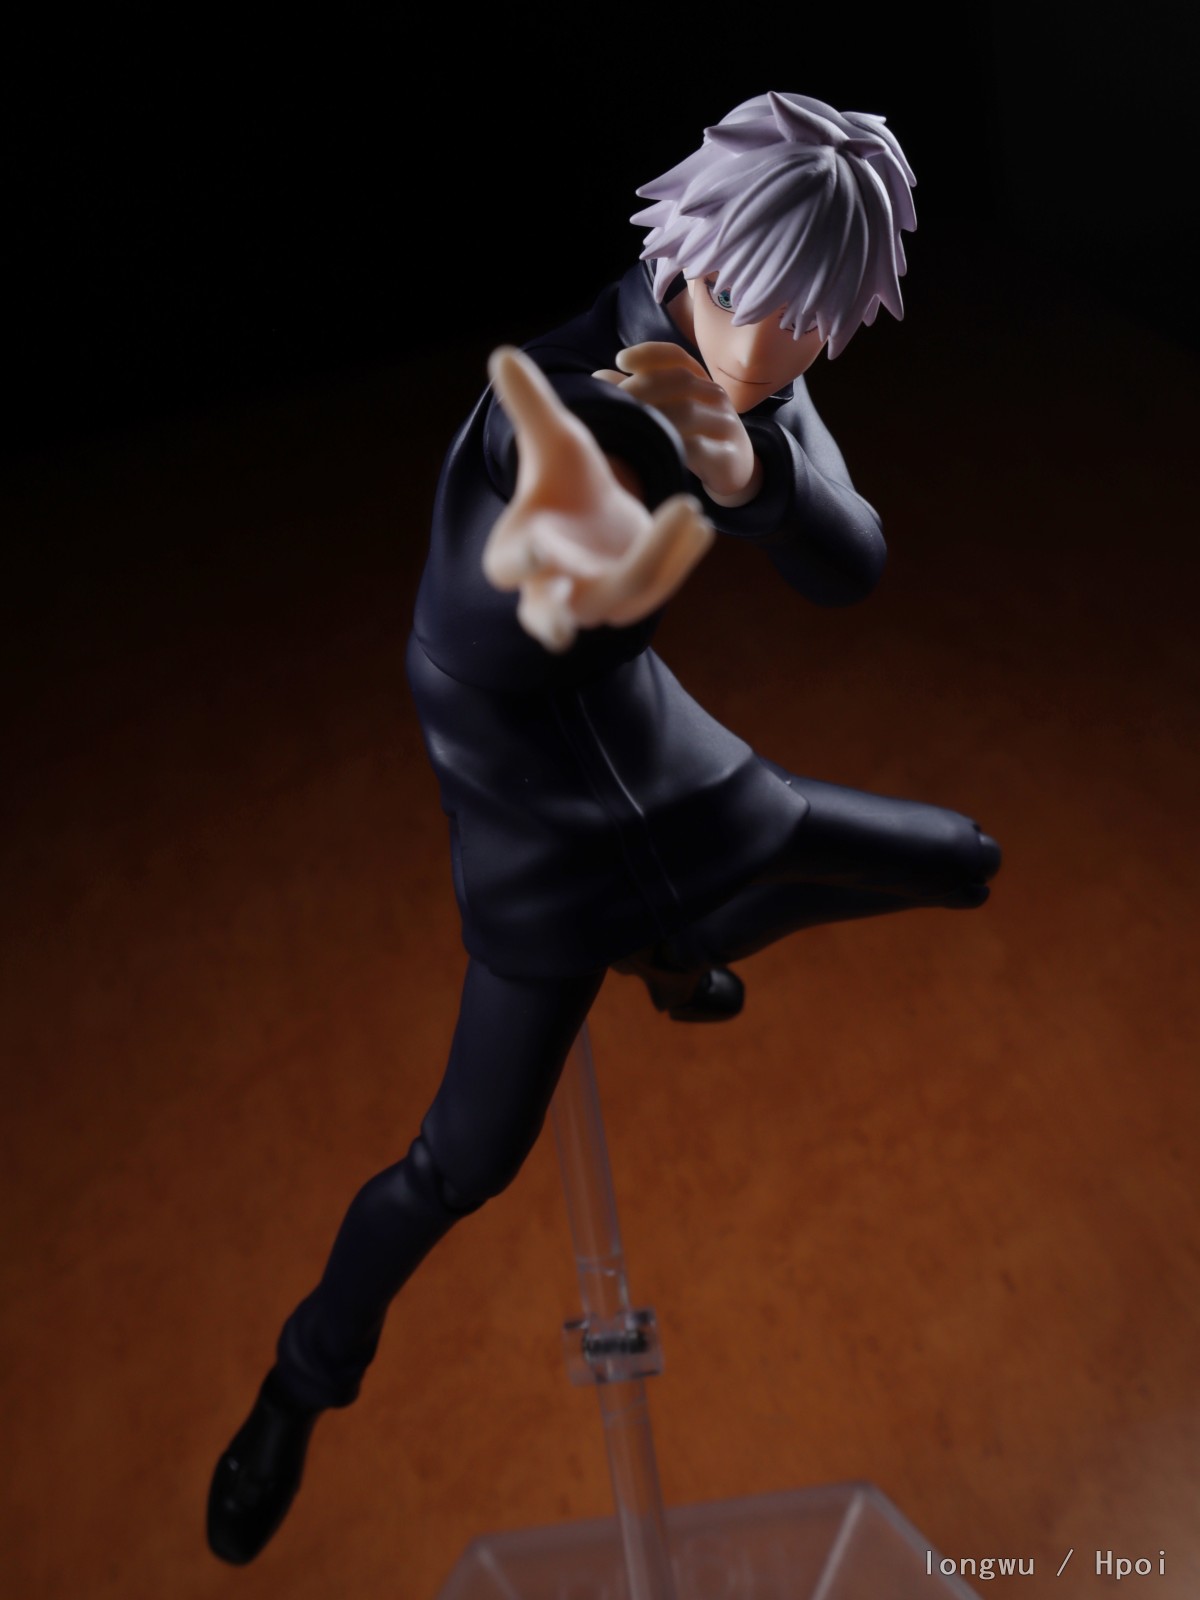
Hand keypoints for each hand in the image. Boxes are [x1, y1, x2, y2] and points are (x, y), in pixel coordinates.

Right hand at [482, 346, 713, 652]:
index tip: (543, 548)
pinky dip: (681, 558)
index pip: (510, 566)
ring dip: (656, 557)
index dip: (524, 561)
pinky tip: (702, 523)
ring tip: (688, 507)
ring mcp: (597, 600)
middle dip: (555, 619)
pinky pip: (660, 586)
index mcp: (519, 551)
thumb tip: (502, 353)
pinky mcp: (636, 600)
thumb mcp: (554, 441)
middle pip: (546, 616)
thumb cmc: (566, 483)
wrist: (598, 518)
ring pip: (624, 596)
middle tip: (563, 629)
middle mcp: (553, 587)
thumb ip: (529, 405)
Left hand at [593, 342, 762, 505]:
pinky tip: (651, 452)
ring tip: (626, 429)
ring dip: (653, 418)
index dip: (648, 353)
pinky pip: (699, 448)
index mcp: (698, 381)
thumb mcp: (668, 413)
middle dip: (641, 389)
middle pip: (678, 381)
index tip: (620, 360)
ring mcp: (726, 426)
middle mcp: (715, 396)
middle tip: (613, 404)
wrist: (736, 470)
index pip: (675, 356)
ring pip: (687, 413)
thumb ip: (637, 394)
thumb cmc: (694, 437)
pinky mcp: (729, 457)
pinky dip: (673, 447)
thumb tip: (600, 377)